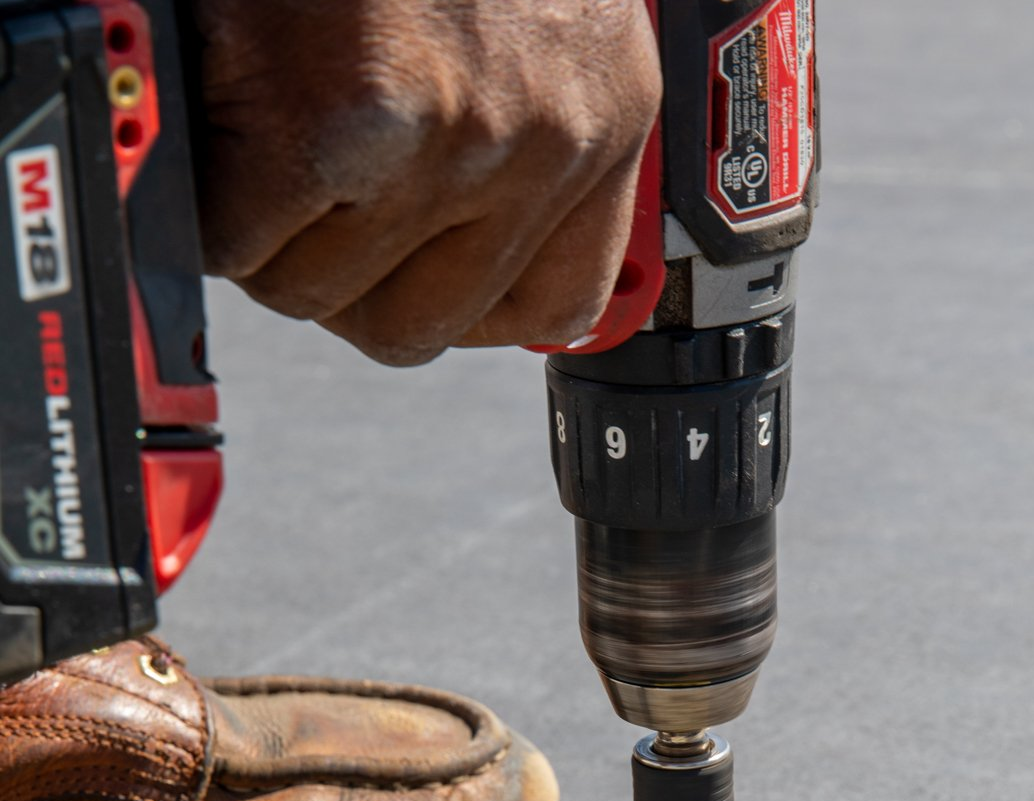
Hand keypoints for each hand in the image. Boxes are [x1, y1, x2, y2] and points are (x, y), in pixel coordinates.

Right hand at [193, 0, 660, 364]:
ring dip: (270, 234)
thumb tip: (433, 236)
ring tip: (268, 125)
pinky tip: (231, 111)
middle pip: (416, 326)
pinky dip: (215, 196)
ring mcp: (467, 137)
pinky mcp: (363, 117)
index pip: (553, 305)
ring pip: (323, 297)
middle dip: (340, 272)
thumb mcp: (534, 15)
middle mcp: (553, 138)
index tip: (410, 264)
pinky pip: (248, 242)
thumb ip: (514, 130)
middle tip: (306, 190)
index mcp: (609, 114)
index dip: (458, 299)